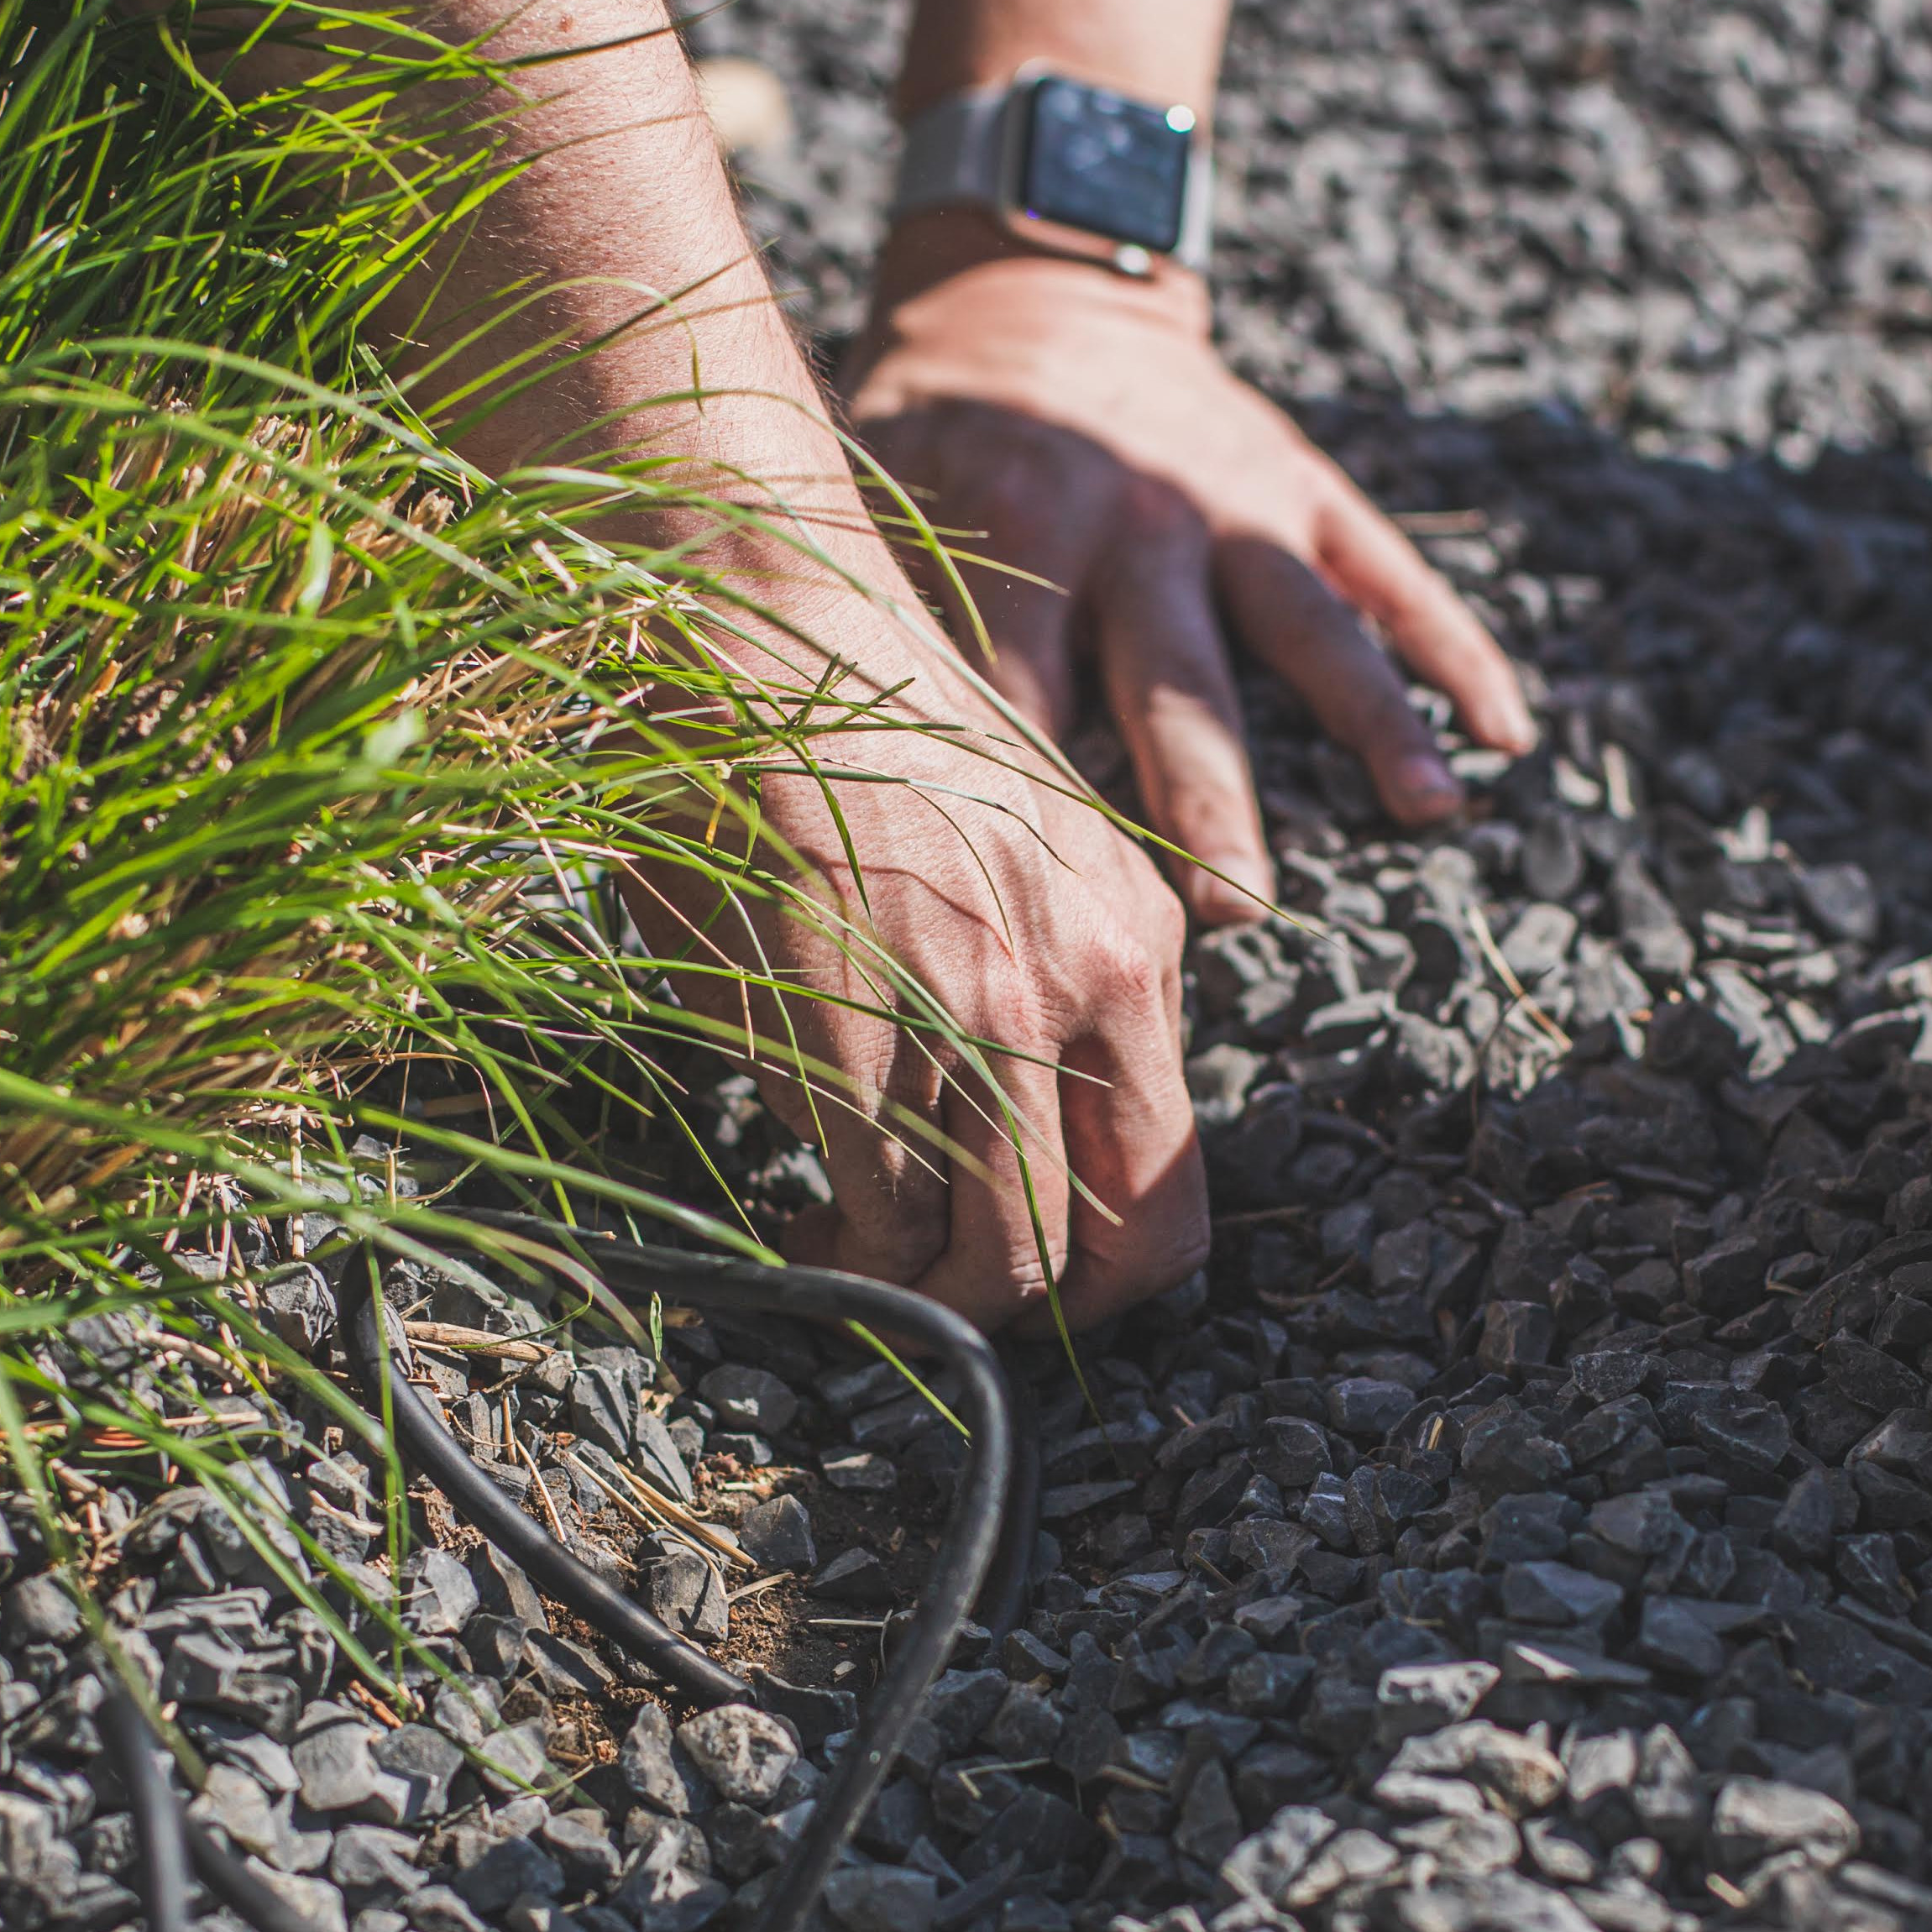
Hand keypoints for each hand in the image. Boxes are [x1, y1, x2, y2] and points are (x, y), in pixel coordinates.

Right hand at [625, 595, 1203, 1330]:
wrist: (758, 618)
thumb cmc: (858, 732)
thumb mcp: (1016, 854)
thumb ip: (1045, 989)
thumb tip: (1008, 1147)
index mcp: (1138, 943)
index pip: (1173, 1186)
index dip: (1103, 1271)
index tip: (1020, 1270)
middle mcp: (1091, 982)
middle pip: (1112, 1256)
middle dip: (1018, 1313)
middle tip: (932, 1295)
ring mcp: (980, 1005)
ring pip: (996, 1254)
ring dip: (918, 1292)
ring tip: (845, 1255)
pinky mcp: (860, 1014)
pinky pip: (877, 1203)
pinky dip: (837, 1246)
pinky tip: (794, 1217)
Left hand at [844, 217, 1536, 922]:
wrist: (1026, 281)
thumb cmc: (930, 429)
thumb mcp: (877, 510)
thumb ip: (887, 634)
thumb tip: (844, 780)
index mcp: (1019, 548)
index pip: (1027, 709)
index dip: (1037, 821)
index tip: (1053, 925)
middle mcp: (1135, 533)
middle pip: (1178, 692)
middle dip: (1206, 805)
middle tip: (1237, 913)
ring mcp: (1233, 509)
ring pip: (1313, 632)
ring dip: (1376, 725)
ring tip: (1430, 814)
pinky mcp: (1303, 486)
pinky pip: (1393, 575)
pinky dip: (1457, 650)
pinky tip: (1512, 733)